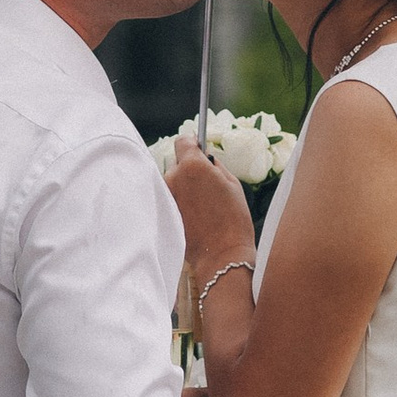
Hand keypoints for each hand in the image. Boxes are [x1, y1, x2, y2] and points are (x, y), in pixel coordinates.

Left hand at [167, 143, 255, 271]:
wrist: (221, 255)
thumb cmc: (233, 220)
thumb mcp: (232, 184)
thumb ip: (214, 165)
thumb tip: (205, 157)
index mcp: (192, 166)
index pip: (183, 141)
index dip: (193, 143)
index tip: (198, 147)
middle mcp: (173, 177)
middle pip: (177, 162)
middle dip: (189, 168)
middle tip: (207, 184)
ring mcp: (165, 196)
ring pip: (173, 181)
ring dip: (184, 186)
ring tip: (202, 204)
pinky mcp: (163, 212)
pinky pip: (171, 198)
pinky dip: (180, 201)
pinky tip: (195, 214)